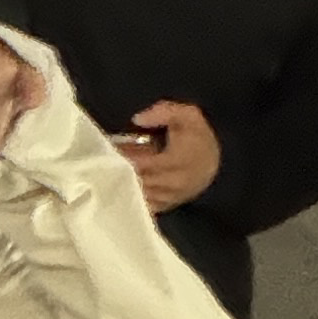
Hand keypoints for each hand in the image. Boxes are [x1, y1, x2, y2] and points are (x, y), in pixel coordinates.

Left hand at [119, 98, 217, 212]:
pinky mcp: (167, 205)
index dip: (125, 158)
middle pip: (139, 180)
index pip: (144, 163)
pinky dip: (133, 196)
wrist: (214, 161)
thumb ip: (163, 112)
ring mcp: (171, 197)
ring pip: (141, 194)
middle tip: (103, 162)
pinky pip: (146, 205)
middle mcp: (174, 182)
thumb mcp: (186, 115)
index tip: (110, 150)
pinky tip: (121, 187)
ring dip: (125, 184)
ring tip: (109, 173)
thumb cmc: (198, 136)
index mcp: (177, 160)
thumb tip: (137, 119)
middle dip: (121, 172)